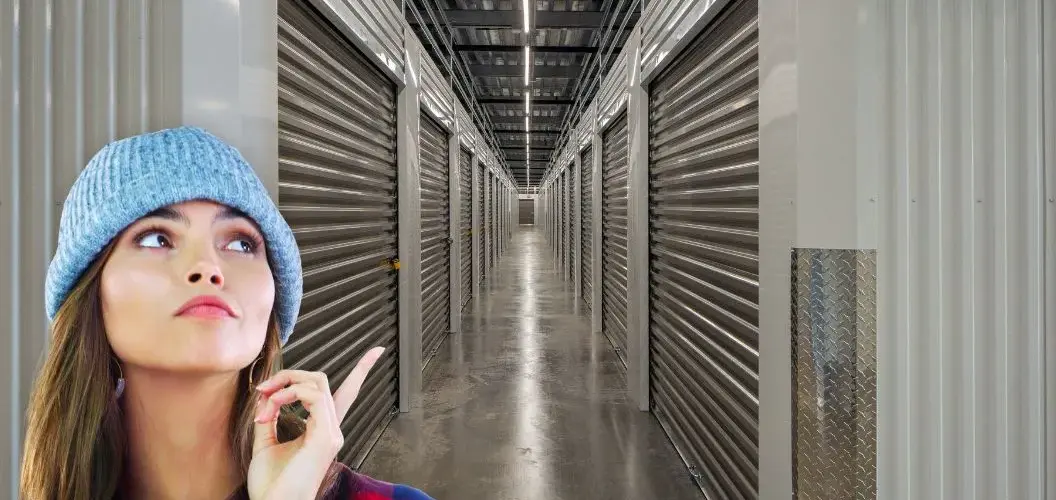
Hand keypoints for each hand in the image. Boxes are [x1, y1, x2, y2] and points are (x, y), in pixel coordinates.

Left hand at [246, 347, 385, 499]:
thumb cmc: (271, 486)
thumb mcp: (265, 444)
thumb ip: (269, 418)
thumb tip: (266, 396)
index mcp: (322, 431)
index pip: (346, 394)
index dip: (362, 370)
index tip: (377, 351)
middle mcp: (331, 429)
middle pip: (320, 381)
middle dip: (290, 375)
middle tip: (263, 389)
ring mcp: (331, 432)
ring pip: (316, 382)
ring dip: (285, 384)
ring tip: (264, 401)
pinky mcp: (325, 435)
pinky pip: (312, 396)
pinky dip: (289, 393)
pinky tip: (273, 405)